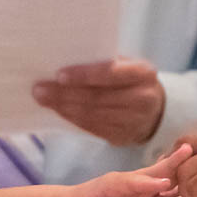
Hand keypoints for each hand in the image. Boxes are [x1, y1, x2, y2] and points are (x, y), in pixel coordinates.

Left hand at [34, 58, 166, 146]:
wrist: (156, 110)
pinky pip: (92, 128)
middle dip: (64, 94)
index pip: (110, 74)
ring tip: (43, 99)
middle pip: (97, 97)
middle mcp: (142, 98)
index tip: (58, 75)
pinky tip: (58, 111)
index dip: (83, 75)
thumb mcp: (127, 65)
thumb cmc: (132, 80)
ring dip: (64, 108)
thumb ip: (105, 62)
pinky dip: (72, 119)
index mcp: (143, 73)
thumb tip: (65, 59)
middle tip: (39, 89)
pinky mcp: (123, 137)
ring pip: (92, 115)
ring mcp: (134, 121)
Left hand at [50, 145, 190, 196]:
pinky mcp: (141, 195)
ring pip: (162, 178)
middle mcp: (128, 183)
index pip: (134, 182)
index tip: (170, 182)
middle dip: (172, 164)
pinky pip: (162, 187)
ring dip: (180, 171)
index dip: (151, 182)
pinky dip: (178, 182)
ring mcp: (137, 188)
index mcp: (113, 185)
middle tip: (193, 153)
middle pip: (154, 173)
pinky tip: (194, 181)